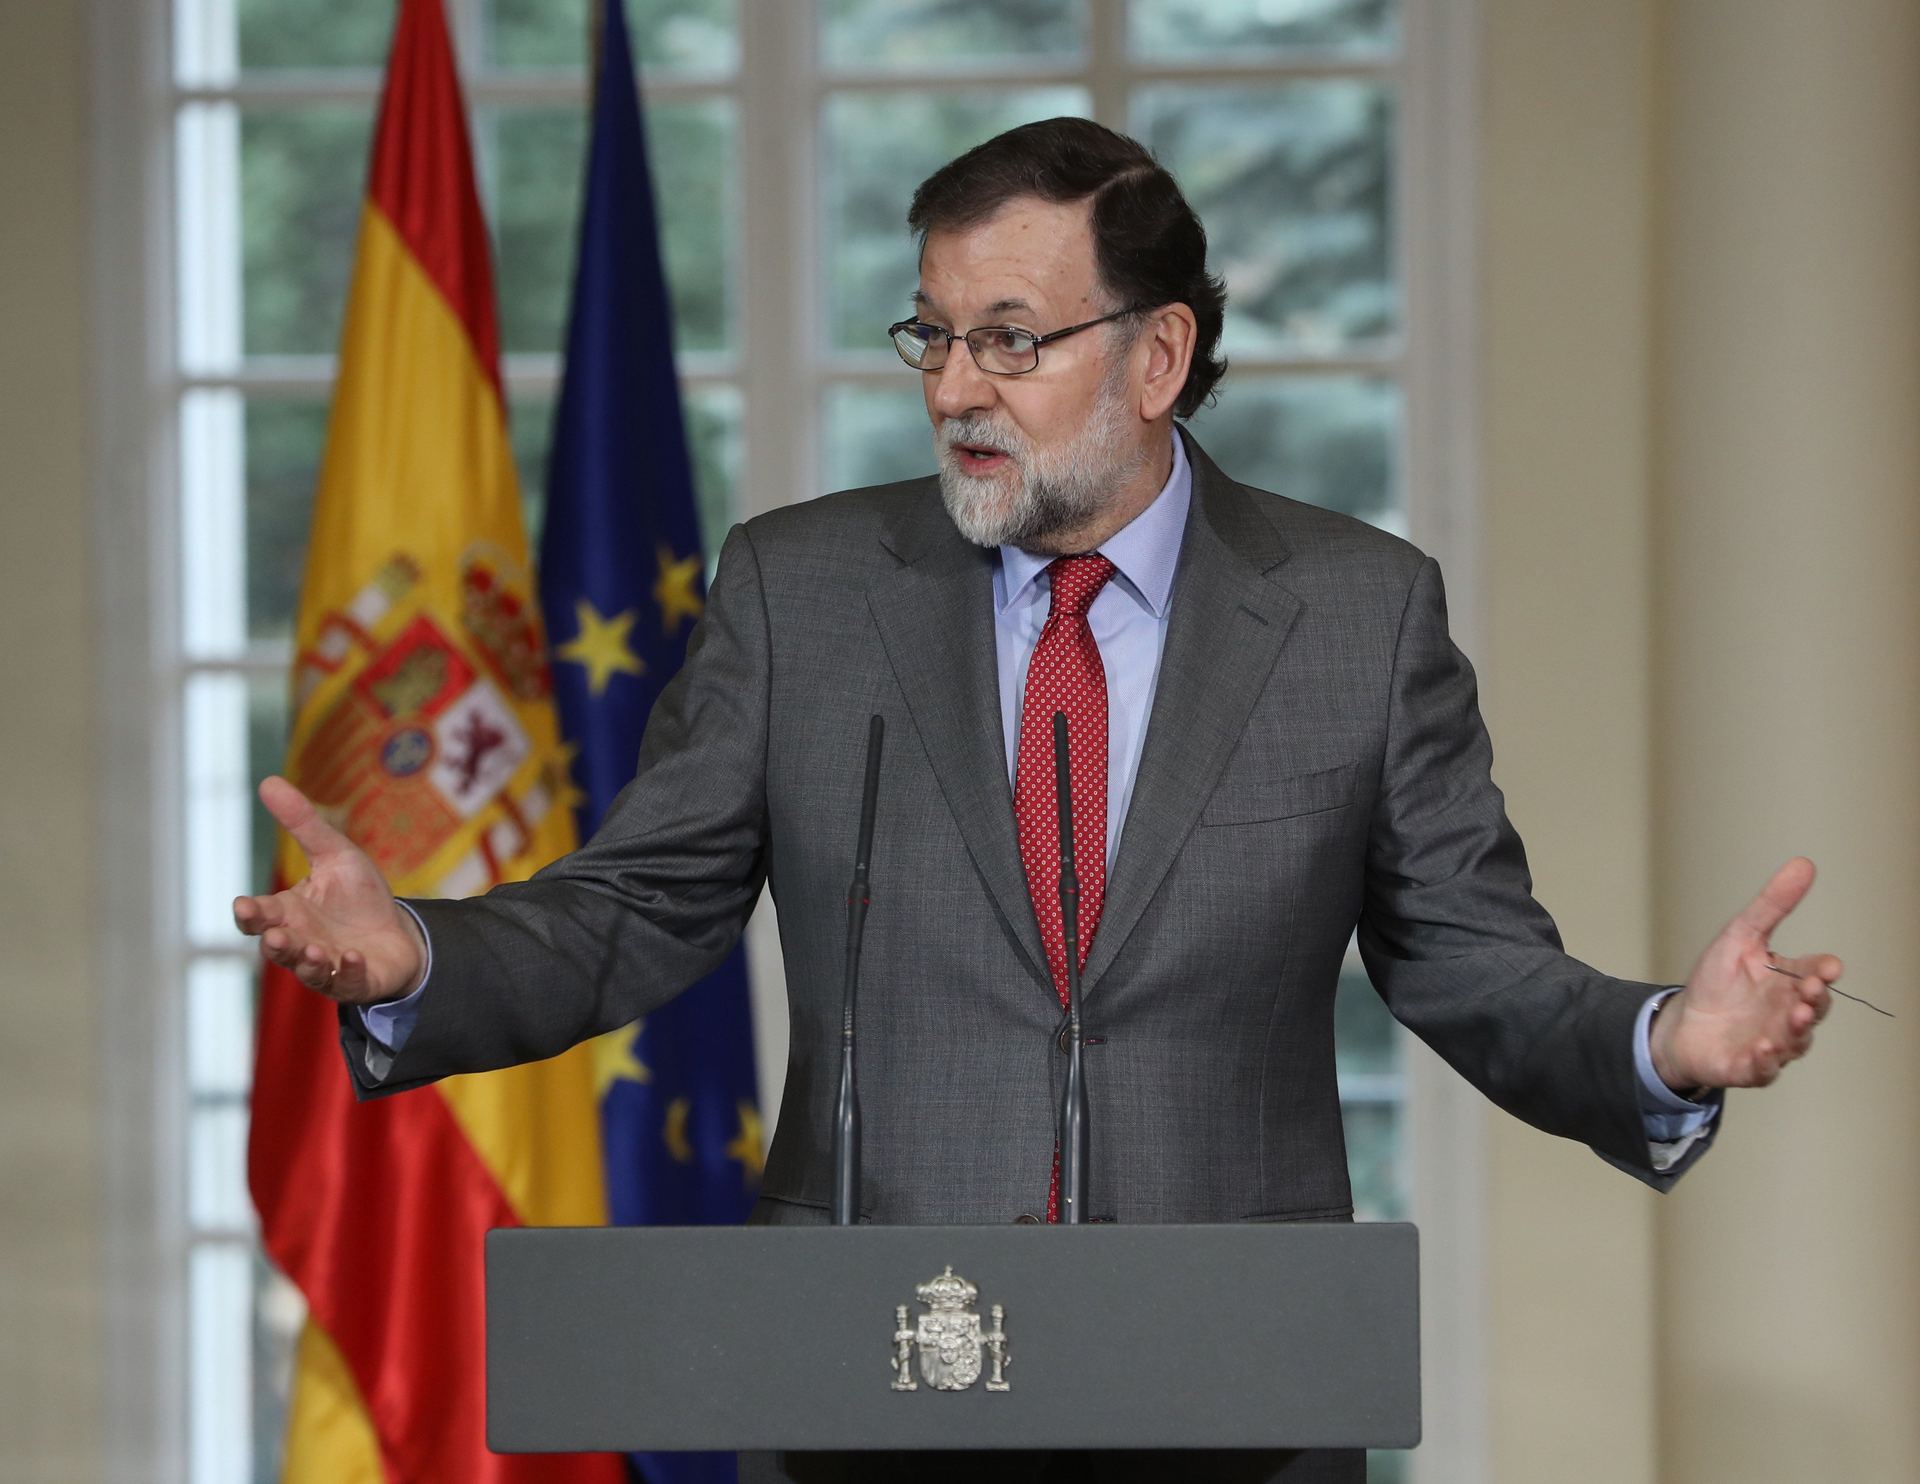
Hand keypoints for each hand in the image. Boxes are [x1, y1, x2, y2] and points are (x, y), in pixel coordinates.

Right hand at [231, 776, 426, 1004]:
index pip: (259, 916)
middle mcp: (300, 942)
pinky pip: (348, 981)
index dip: (250, 914)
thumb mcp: (335, 853)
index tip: (244, 906)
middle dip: (276, 942)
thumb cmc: (357, 896)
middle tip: (276, 935)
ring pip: (308, 970)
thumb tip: (268, 781)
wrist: (397, 932)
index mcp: (288, 913)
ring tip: (315, 951)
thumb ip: (303, 823)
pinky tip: (354, 957)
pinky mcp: (356, 981)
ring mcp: (326, 966)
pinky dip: (349, 971)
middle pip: (277, 947)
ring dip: (309, 961)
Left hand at [1651, 857, 1839, 1091]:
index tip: (1829, 966)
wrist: (1682, 1024)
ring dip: (1796, 1031)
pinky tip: (1762, 1050)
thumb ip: (1771, 905)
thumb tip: (1804, 864)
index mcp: (1788, 982)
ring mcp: (1773, 1042)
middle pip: (1812, 1009)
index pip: (1814, 973)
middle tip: (1811, 990)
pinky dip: (1765, 1061)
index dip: (1823, 970)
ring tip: (1793, 1019)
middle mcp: (1788, 1014)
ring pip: (1795, 1041)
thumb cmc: (1717, 982)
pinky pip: (1764, 1069)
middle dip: (1815, 1000)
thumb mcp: (1740, 936)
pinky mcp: (1750, 1067)